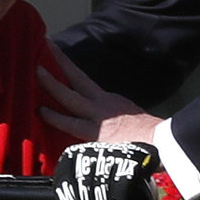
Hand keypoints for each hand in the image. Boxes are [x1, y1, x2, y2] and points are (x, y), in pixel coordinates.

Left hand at [41, 45, 158, 143]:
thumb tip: (103, 124)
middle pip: (75, 83)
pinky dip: (57, 122)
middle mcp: (102, 107)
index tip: (53, 55)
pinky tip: (42, 116)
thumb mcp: (129, 120)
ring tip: (34, 79)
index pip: (82, 81)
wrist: (165, 144)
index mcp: (109, 102)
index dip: (66, 68)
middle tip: (39, 56)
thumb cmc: (151, 138)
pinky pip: (72, 128)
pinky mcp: (97, 136)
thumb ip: (112, 118)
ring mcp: (98, 120)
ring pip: (70, 102)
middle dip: (57, 68)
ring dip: (52, 89)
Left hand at [53, 141, 157, 199]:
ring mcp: (109, 155)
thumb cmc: (106, 177)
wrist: (135, 156)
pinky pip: (119, 192)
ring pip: (101, 194)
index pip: (64, 184)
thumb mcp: (86, 183)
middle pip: (84, 192)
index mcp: (72, 158)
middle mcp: (88, 153)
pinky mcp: (129, 162)